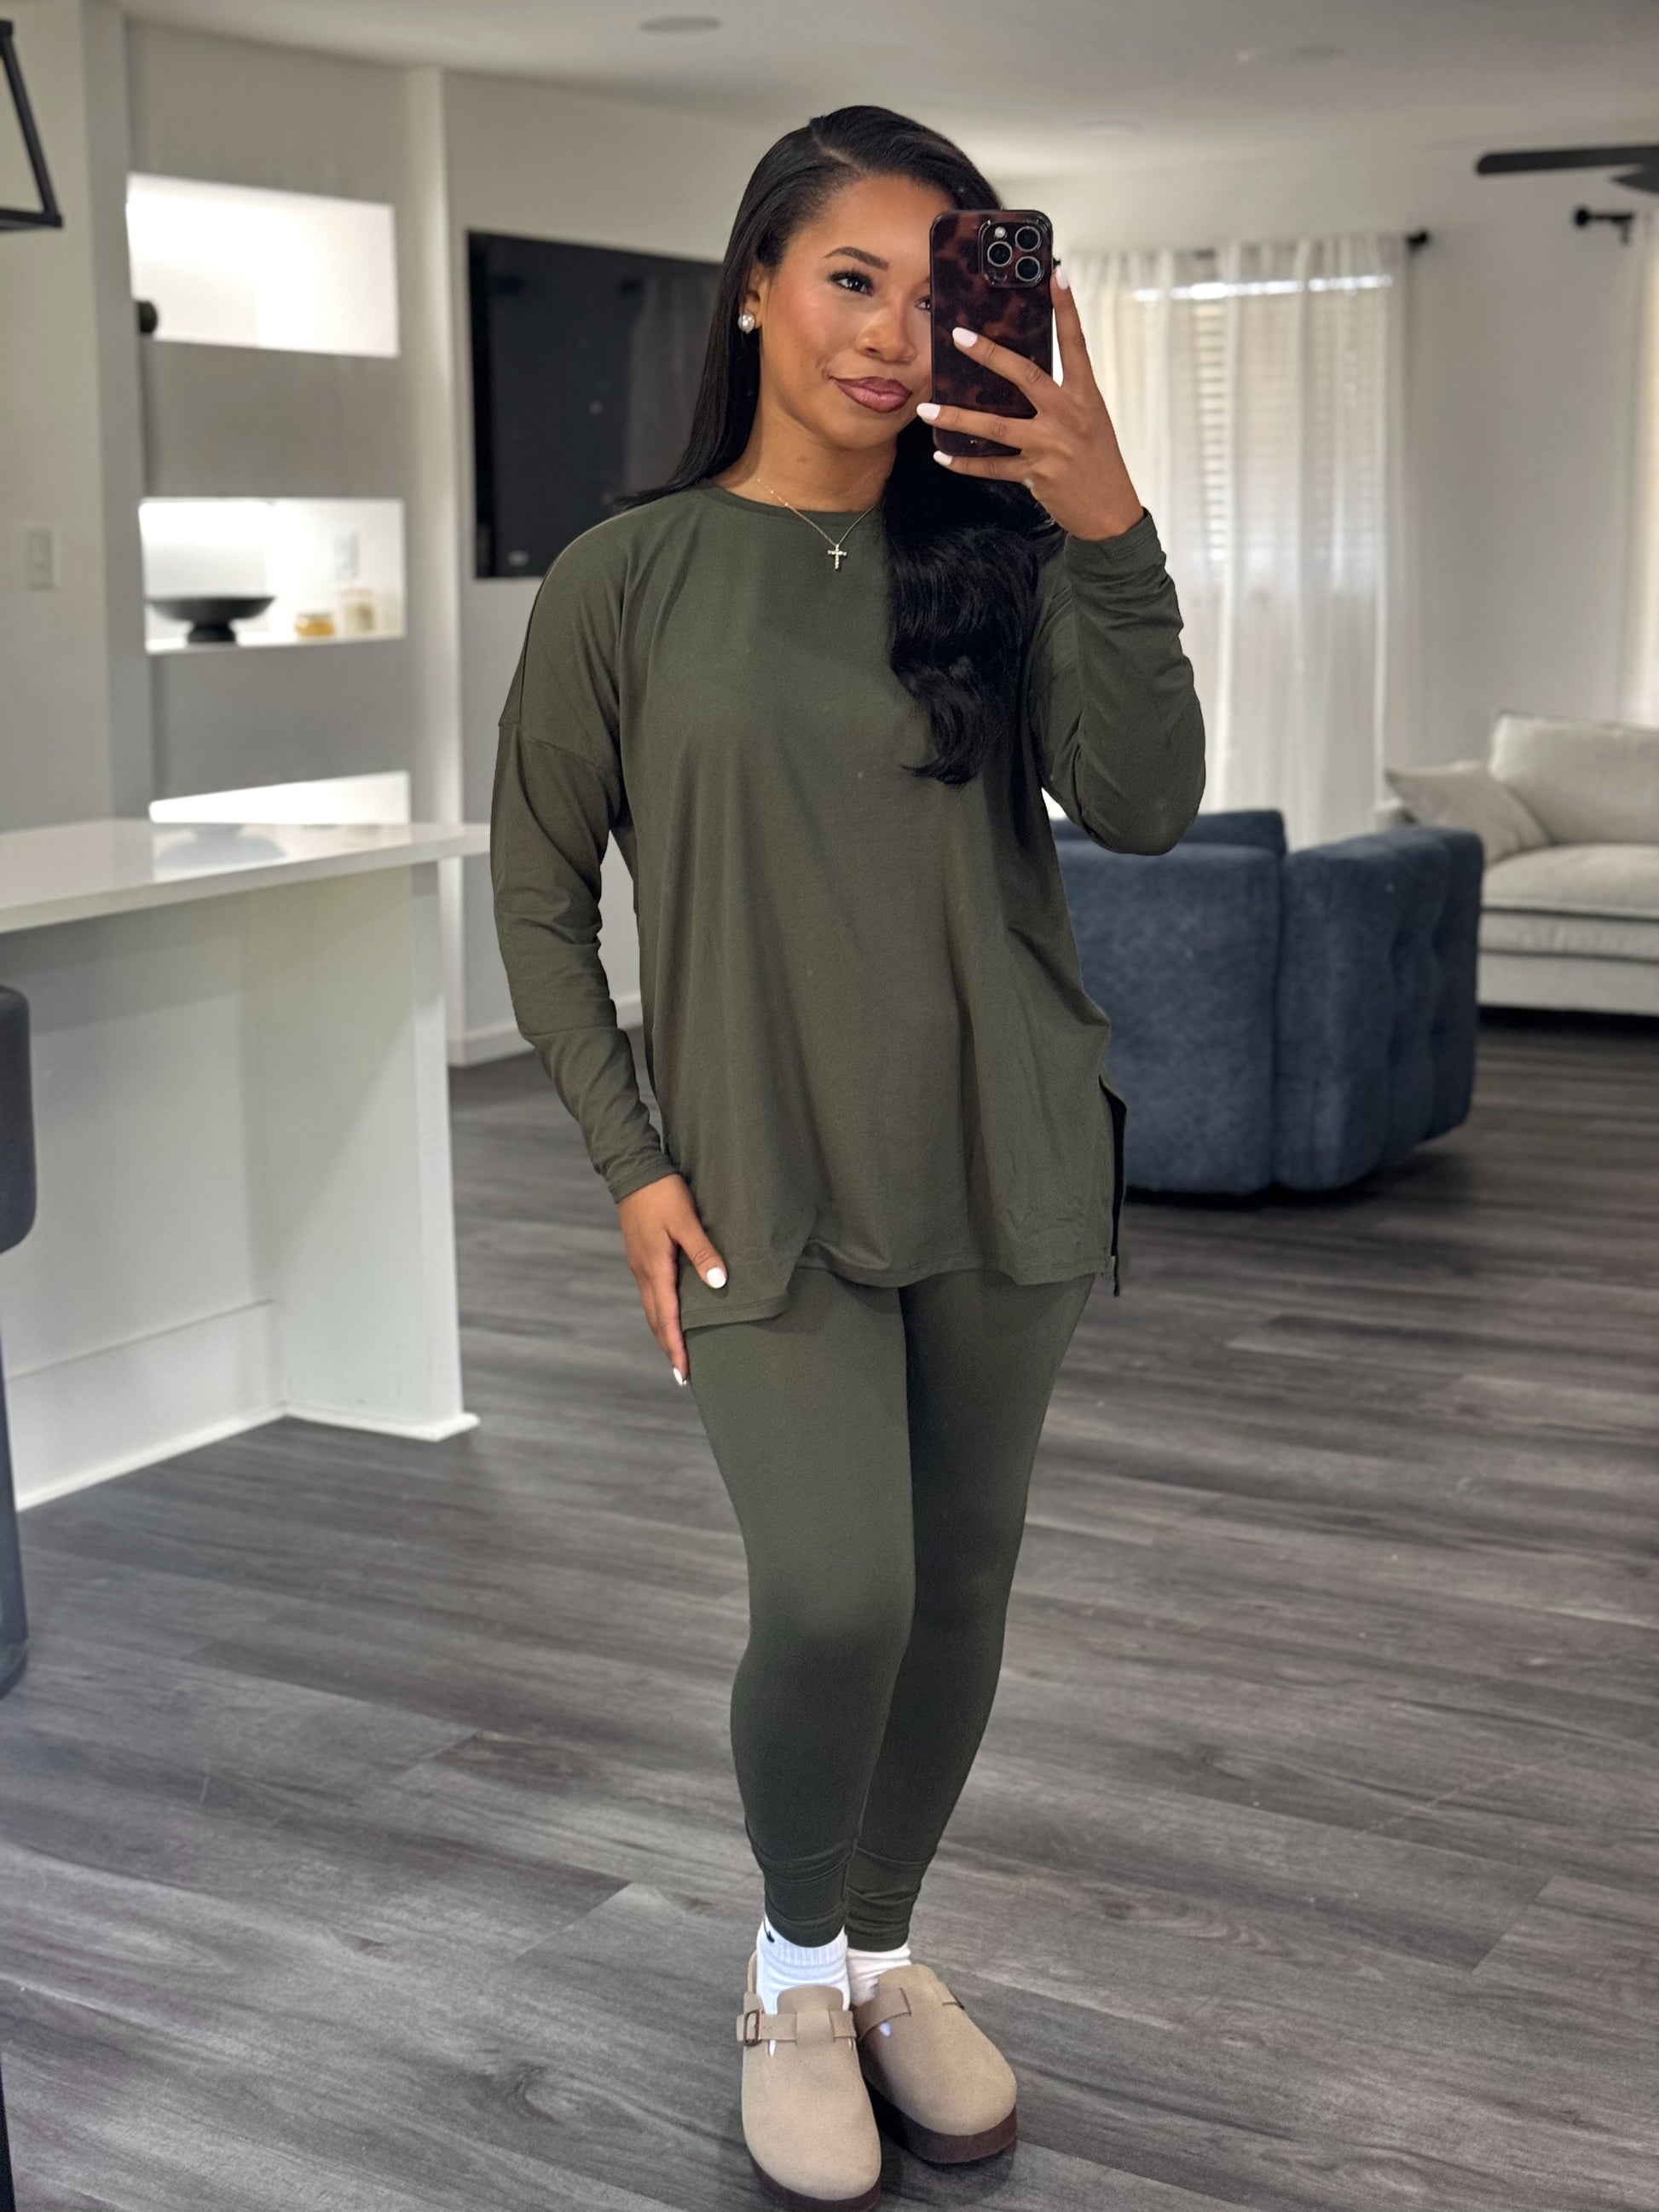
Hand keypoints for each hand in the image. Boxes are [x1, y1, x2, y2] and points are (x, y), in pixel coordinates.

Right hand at [616, 1172, 726, 1386]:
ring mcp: (640, 1265)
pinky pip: (652, 1294)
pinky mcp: (642, 1257)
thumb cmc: (662, 1193)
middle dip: (669, 1347)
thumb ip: (703, 1252)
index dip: (676, 1347)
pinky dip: (661, 1313)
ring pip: (653, 1309)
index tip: (684, 1374)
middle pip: (656, 1320)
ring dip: (664, 1332)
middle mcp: (644, 1272)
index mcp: (655, 1268)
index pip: (667, 1318)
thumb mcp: (686, 1220)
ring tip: (677, 1352)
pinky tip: (670, 1315)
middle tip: (682, 1374)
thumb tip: (718, 1284)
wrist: (633, 1171)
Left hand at [917, 266, 1145, 540]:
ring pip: (995, 426)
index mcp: (1085, 395)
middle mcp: (1068, 415)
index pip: (1075, 342)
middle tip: (958, 336)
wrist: (1110, 510)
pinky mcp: (1036, 474)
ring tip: (925, 407)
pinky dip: (965, 462)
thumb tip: (1017, 372)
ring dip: (957, 416)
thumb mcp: (1089, 419)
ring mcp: (1050, 445)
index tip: (1056, 273)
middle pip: (1025, 376)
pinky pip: (992, 466)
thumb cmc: (1097, 459)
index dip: (1067, 307)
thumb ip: (1059, 395)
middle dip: (989, 354)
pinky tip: (943, 455)